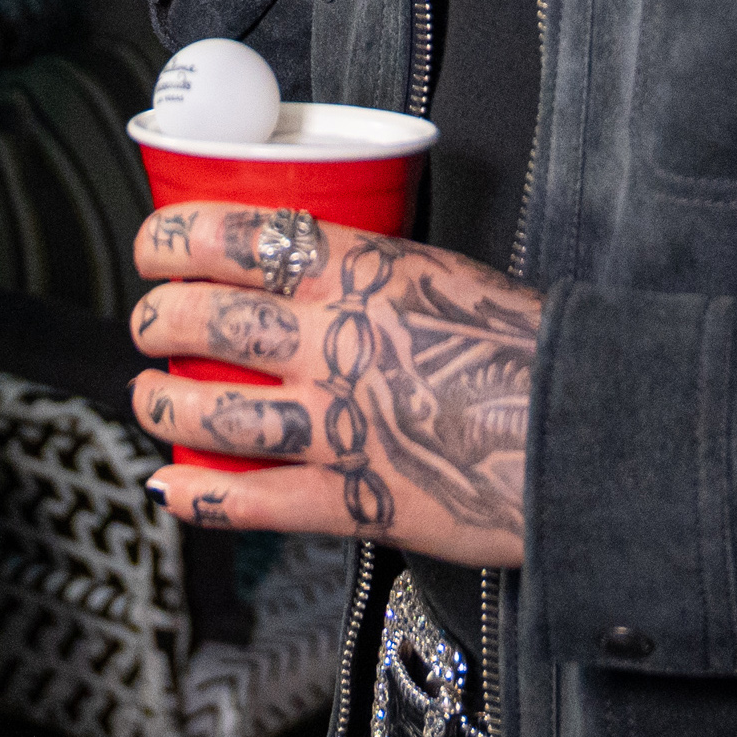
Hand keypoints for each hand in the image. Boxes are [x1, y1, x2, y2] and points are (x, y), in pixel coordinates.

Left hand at [126, 204, 535, 566]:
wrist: (588, 430)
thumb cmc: (522, 348)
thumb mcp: (439, 276)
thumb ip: (366, 275)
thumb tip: (302, 271)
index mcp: (362, 270)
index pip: (235, 236)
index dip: (172, 239)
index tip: (153, 246)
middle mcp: (339, 339)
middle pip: (205, 320)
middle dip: (155, 320)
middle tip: (148, 324)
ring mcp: (342, 422)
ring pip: (212, 410)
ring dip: (161, 405)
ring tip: (151, 399)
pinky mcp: (356, 499)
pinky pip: (255, 501)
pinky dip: (199, 496)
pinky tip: (171, 485)